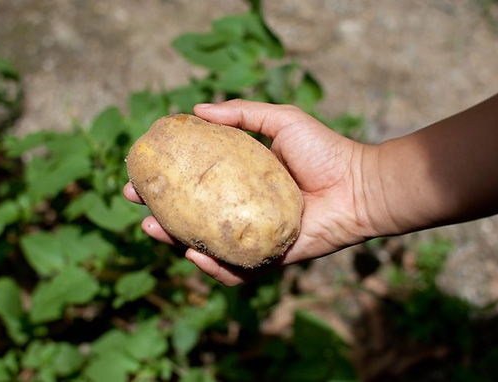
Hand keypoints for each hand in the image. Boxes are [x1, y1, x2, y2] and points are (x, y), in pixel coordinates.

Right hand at [124, 99, 375, 285]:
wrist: (359, 184)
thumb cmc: (324, 150)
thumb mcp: (280, 121)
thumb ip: (242, 112)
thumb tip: (196, 109)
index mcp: (240, 184)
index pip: (195, 184)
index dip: (165, 180)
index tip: (142, 171)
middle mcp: (241, 212)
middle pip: (192, 218)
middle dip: (159, 213)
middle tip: (138, 203)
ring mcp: (252, 238)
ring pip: (206, 247)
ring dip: (175, 242)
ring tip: (153, 229)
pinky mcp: (268, 260)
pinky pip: (235, 271)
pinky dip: (214, 268)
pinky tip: (195, 254)